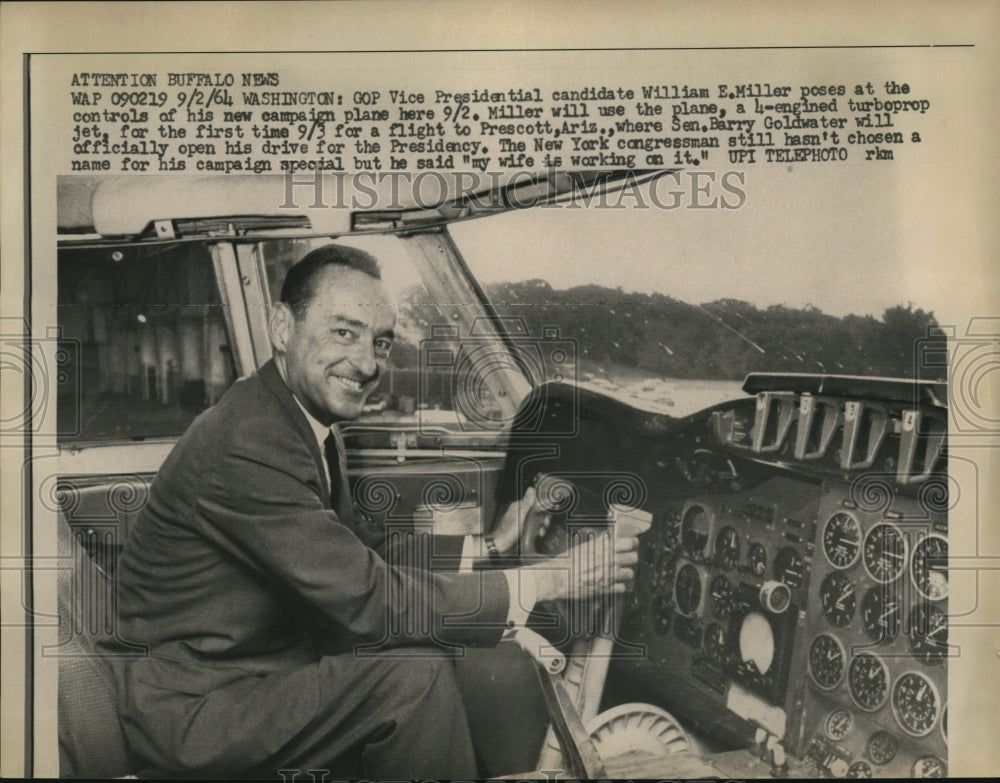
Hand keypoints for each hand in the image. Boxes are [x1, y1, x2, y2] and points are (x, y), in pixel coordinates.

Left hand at [490, 486, 550, 554]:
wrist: (500, 546)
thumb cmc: (507, 531)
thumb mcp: (519, 516)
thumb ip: (526, 503)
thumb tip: (531, 489)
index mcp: (518, 506)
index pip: (533, 502)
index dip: (542, 506)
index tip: (548, 512)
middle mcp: (520, 513)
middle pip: (536, 512)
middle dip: (543, 518)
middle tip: (546, 524)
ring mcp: (521, 522)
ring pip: (535, 521)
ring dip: (541, 526)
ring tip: (541, 532)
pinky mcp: (522, 530)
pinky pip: (532, 528)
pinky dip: (537, 531)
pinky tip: (538, 535)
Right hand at [525, 510, 647, 602]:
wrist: (560, 578)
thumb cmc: (568, 561)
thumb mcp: (584, 546)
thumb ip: (599, 542)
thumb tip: (608, 537)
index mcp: (605, 548)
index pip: (630, 542)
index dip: (633, 542)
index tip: (632, 543)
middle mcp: (610, 561)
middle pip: (633, 558)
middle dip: (631, 557)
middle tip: (627, 557)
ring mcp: (610, 576)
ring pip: (630, 573)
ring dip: (626, 572)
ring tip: (621, 571)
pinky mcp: (606, 589)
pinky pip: (622, 588)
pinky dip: (619, 586)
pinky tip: (614, 583)